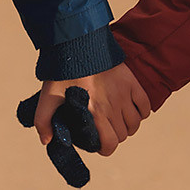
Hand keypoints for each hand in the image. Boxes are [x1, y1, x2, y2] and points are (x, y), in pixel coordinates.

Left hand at [34, 63, 150, 156]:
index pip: (110, 144)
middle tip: (104, 128)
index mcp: (94, 112)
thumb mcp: (48, 96)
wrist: (77, 41)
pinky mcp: (131, 82)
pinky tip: (130, 109)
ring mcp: (124, 94)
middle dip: (114, 136)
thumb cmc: (62, 70)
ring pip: (135, 123)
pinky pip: (145, 106)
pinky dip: (141, 111)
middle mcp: (112, 106)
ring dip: (127, 126)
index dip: (105, 148)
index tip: (98, 143)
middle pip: (122, 135)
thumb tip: (47, 141)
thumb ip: (43, 121)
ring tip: (117, 120)